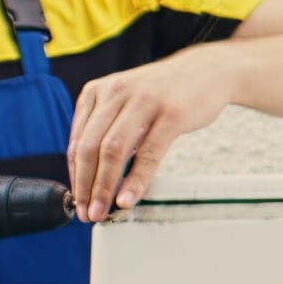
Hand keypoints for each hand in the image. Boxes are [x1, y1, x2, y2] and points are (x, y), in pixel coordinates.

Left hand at [68, 49, 242, 221]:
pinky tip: (128, 198)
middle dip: (85, 186)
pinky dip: (135, 180)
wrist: (207, 71)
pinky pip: (148, 154)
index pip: (77, 141)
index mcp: (98, 91)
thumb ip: (107, 128)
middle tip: (86, 213)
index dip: (75, 176)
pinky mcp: (171, 114)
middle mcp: (116, 93)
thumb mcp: (126, 100)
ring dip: (104, 186)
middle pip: (90, 148)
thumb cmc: (165, 92)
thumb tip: (92, 173)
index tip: (77, 200)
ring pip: (113, 151)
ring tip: (102, 211)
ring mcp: (144, 102)